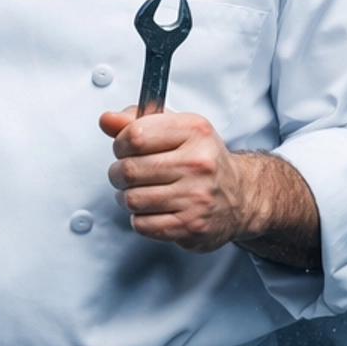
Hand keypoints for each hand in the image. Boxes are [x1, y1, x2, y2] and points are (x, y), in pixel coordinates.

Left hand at [100, 106, 320, 268]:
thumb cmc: (201, 161)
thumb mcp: (176, 130)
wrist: (240, 198)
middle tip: (127, 174)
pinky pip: (142, 224)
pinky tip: (153, 210)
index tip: (124, 148)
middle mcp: (198, 163)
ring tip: (139, 192)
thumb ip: (137, 121)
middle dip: (118, 173)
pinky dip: (140, 219)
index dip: (120, 143)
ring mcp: (196, 197)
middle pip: (129, 169)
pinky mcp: (191, 226)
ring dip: (127, 198)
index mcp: (194, 131)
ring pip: (132, 199)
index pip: (135, 135)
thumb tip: (107, 119)